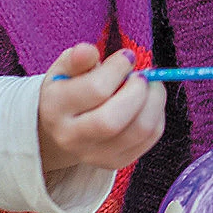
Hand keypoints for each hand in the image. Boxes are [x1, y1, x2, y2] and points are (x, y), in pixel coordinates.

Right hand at [38, 44, 165, 173]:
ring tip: (150, 86)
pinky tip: (148, 102)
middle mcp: (71, 137)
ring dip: (155, 102)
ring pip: (139, 131)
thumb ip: (77, 59)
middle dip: (138, 91)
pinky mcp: (115, 161)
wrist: (62, 127)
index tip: (127, 57)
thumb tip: (88, 51)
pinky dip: (158, 115)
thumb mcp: (65, 70)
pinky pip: (149, 138)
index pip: (95, 89)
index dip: (119, 68)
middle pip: (112, 120)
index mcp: (55, 108)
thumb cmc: (69, 90)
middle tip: (142, 76)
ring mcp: (94, 154)